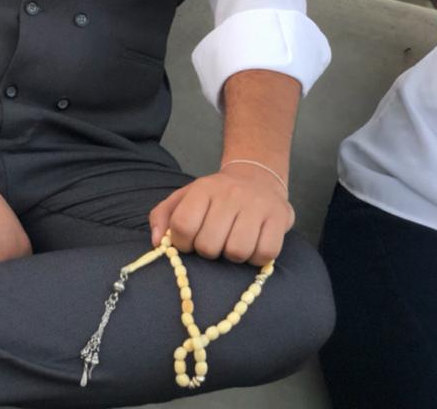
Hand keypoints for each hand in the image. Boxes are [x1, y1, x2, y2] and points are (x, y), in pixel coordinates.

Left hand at [148, 162, 294, 265]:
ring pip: (236, 252)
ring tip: (233, 242)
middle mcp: (230, 194)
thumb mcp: (186, 197)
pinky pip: (264, 254)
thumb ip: (163, 216)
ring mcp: (256, 205)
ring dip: (233, 256)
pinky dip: (257, 258)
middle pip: (209, 246)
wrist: (257, 178)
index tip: (190, 243)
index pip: (183, 226)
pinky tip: (253, 245)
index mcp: (203, 189)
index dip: (182, 243)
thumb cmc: (216, 196)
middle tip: (215, 242)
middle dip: (208, 251)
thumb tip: (157, 242)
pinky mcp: (279, 217)